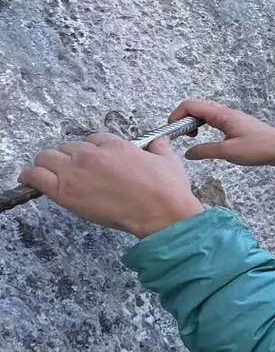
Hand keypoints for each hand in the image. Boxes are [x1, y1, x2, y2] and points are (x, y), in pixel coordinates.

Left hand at [19, 134, 203, 237]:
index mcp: (116, 145)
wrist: (160, 212)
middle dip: (70, 156)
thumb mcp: (169, 161)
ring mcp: (76, 172)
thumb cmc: (166, 190)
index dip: (92, 149)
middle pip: (67, 147)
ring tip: (50, 173)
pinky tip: (30, 179)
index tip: (93, 159)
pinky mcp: (65, 192)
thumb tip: (160, 143)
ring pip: (47, 157)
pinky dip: (30, 176)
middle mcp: (92, 155)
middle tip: (74, 169)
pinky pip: (35, 176)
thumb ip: (160, 148)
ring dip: (48, 163)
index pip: (92, 139)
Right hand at [172, 100, 274, 167]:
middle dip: (183, 117)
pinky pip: (215, 119)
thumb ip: (205, 151)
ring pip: (206, 113)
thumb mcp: (228, 152)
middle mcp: (227, 113)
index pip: (191, 105)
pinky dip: (204, 125)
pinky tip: (206, 139)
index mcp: (223, 115)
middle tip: (180, 135)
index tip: (172, 130)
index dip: (176, 115)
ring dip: (194, 121)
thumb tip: (187, 153)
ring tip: (191, 137)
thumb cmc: (261, 149)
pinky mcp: (238, 125)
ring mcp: (233, 118)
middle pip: (197, 106)